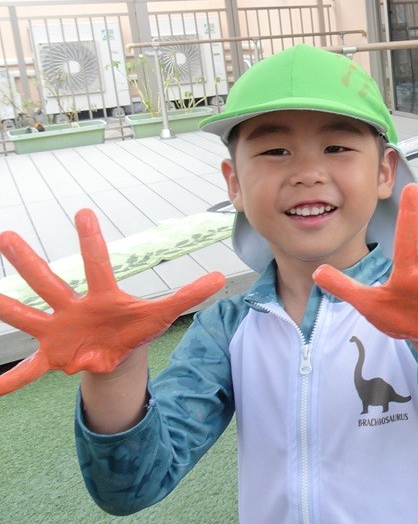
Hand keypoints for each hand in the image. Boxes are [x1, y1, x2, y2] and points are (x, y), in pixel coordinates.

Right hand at [0, 209, 224, 394]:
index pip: (97, 263)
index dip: (91, 240)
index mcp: (103, 296)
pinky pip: (28, 369)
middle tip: (6, 235)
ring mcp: (59, 331)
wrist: (119, 353)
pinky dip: (11, 379)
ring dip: (8, 309)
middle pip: (50, 283)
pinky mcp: (53, 356)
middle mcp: (74, 308)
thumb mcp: (163, 313)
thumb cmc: (136, 327)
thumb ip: (188, 296)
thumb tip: (221, 276)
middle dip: (29, 262)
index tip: (82, 212)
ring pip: (29, 317)